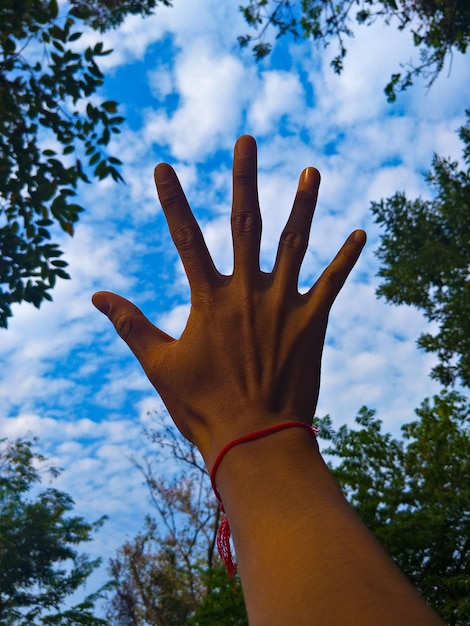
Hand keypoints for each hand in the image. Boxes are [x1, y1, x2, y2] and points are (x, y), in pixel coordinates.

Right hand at [92, 135, 365, 466]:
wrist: (255, 440)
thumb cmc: (203, 406)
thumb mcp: (159, 365)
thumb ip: (130, 325)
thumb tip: (97, 296)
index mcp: (208, 299)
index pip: (185, 237)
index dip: (172, 200)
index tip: (163, 167)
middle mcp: (247, 292)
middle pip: (245, 223)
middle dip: (244, 179)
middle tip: (247, 140)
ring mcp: (283, 305)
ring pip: (295, 243)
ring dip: (303, 204)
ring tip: (311, 171)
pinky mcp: (312, 324)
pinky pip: (332, 283)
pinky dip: (346, 258)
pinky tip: (360, 232)